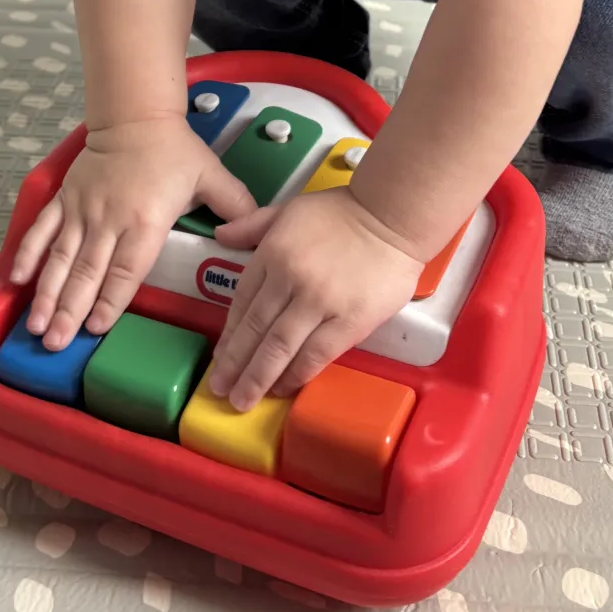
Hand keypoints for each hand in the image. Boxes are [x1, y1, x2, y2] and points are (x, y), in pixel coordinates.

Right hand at [11, 115, 255, 349]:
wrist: (135, 115)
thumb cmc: (173, 149)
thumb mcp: (211, 175)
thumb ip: (234, 206)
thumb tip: (254, 237)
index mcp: (145, 220)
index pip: (127, 270)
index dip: (111, 301)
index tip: (96, 329)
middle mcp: (109, 220)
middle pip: (87, 273)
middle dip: (70, 312)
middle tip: (56, 344)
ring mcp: (82, 210)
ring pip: (61, 258)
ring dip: (48, 294)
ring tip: (37, 327)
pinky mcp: (65, 199)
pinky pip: (43, 230)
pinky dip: (29, 254)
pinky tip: (18, 280)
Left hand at [209, 186, 422, 410]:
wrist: (393, 217)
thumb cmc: (342, 212)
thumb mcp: (289, 210)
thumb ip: (252, 225)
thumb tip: (220, 234)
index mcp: (272, 253)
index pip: (242, 302)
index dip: (229, 335)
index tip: (221, 358)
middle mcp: (289, 280)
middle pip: (255, 330)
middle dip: (235, 365)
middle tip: (220, 391)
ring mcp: (319, 302)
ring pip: (280, 347)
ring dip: (259, 377)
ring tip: (243, 401)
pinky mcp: (349, 321)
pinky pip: (316, 355)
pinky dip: (297, 375)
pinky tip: (283, 389)